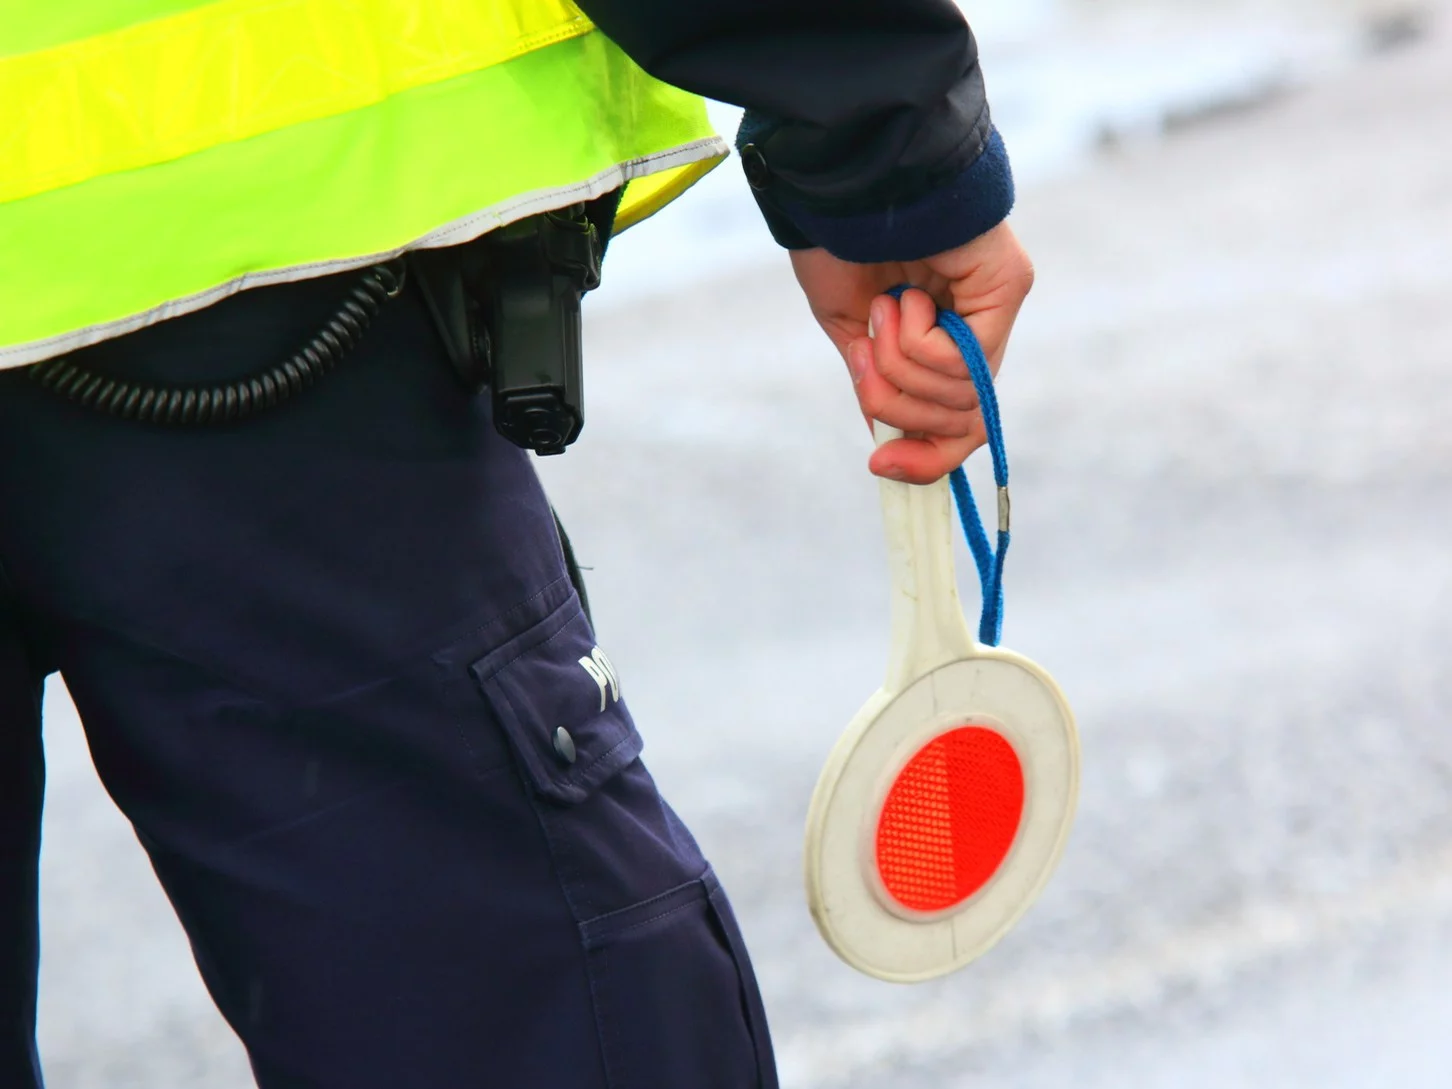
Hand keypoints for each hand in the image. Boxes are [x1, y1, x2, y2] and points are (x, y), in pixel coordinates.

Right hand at [789, 221, 1033, 483]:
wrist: (839, 180)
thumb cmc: (836, 240)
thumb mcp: (849, 333)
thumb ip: (877, 386)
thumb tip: (889, 442)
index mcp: (940, 337)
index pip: (954, 422)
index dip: (924, 460)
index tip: (880, 468)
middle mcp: (976, 327)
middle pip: (958, 421)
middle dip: (899, 408)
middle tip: (868, 354)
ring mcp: (996, 307)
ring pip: (957, 397)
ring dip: (900, 365)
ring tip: (886, 308)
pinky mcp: (1007, 285)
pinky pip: (964, 363)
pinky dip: (919, 345)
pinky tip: (906, 299)